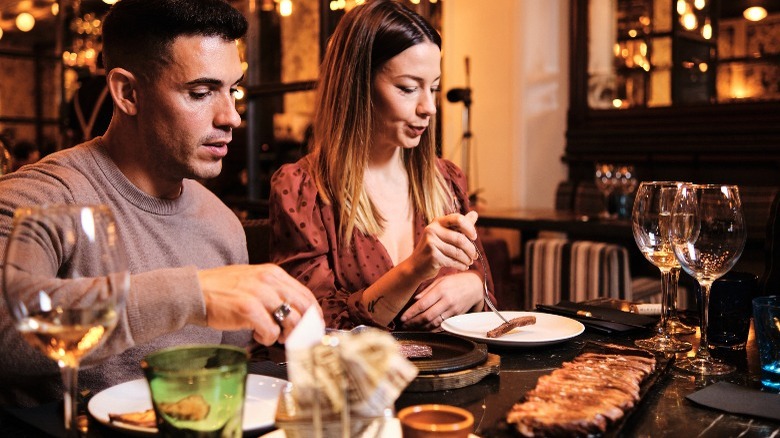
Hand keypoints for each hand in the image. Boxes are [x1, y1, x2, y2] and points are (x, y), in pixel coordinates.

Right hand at [197, 264, 319, 345]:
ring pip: (290, 321)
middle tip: (298, 338)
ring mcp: (259, 294)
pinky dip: (268, 338)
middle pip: (303, 308)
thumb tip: (295, 310)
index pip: (305, 294)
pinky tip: (257, 335)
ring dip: (285, 334)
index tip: (314, 326)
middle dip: (304, 327)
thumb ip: (274, 291)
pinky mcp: (248, 309)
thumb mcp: (253, 280)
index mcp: (273, 273)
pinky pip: (271, 331)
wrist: (194, 291)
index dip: (313, 314)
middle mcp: (269, 281)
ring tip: (273, 335)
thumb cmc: (222, 289)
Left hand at [400, 272, 483, 329]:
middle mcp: (447, 301)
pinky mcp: (456, 317)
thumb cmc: (455, 281)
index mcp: (441, 289)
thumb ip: (427, 289)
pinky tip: (423, 330)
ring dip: (420, 328)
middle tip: (403, 325)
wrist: (475, 287)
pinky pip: (442, 326)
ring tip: (410, 328)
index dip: (411, 312)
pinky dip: (431, 330)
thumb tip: (414, 299)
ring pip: (434, 323)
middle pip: (427, 316)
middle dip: (413, 322)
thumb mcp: (440, 280)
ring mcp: (452, 310)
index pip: (423, 304)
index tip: (401, 317)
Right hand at [407, 211, 479, 280]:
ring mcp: (431, 243)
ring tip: (469, 262)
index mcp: (437, 221)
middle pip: (460, 239)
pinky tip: (463, 266)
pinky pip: (453, 261)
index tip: (474, 237)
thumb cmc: (434, 248)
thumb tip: (475, 214)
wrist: (416, 265)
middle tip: (474, 256)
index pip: (458, 219)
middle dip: (471, 249)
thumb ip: (460, 225)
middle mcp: (432, 229)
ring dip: (467, 259)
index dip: (470, 228)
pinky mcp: (433, 256)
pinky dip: (461, 265)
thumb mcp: (445, 233)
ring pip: (458, 252)